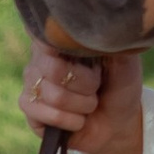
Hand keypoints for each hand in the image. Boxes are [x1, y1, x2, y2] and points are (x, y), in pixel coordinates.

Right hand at [19, 36, 145, 153]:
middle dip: (87, 84)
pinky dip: (73, 121)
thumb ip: (110, 43)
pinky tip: (78, 119)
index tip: (92, 62)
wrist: (117, 123)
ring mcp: (31, 83)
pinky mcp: (29, 108)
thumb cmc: (118, 87)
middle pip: (56, 69)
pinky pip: (50, 115)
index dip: (70, 50)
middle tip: (96, 87)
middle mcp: (41, 58)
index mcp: (61, 40)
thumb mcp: (124, 62)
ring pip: (56, 96)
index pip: (52, 35)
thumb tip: (102, 29)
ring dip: (83, 105)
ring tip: (89, 104)